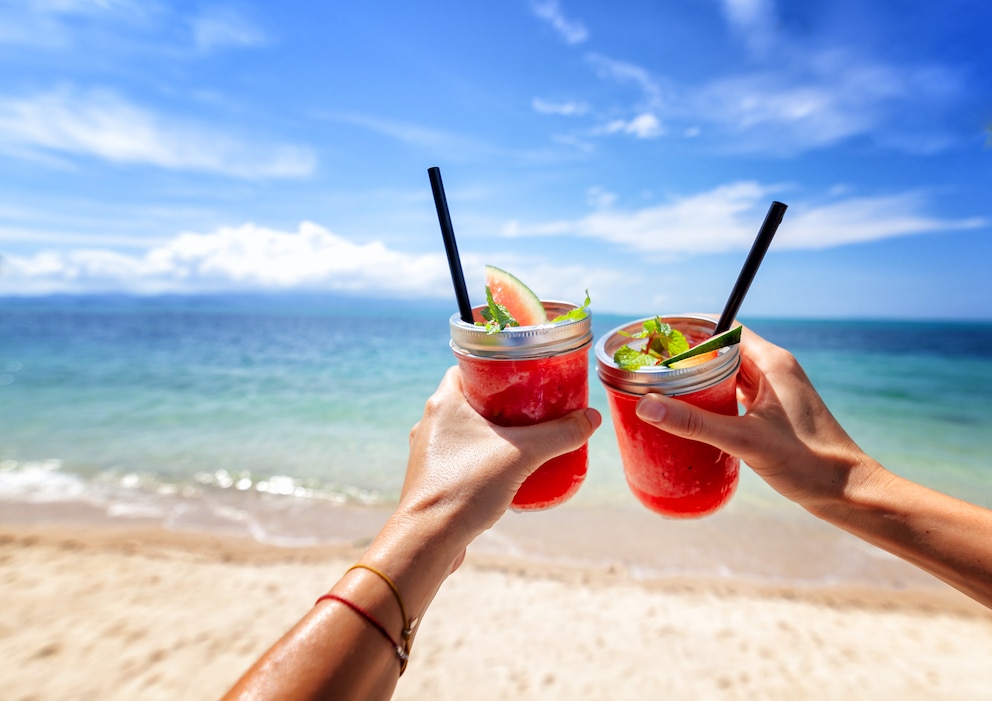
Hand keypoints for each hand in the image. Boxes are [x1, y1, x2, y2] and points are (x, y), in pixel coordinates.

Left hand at [396, 366, 601, 545]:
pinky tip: (504, 472)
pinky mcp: (432, 480)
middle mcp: (430, 423)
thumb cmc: (466, 487)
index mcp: (443, 402)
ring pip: (464, 431)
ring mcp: (428, 453)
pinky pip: (460, 458)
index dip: (495, 369)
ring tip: (523, 440)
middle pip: (469, 400)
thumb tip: (592, 418)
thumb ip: (559, 435)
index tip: (521, 376)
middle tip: (531, 408)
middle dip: (500, 404)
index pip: (468, 368)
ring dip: (490, 433)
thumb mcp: (522, 455)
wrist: (428, 540)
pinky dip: (481, 459)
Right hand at [634, 327, 868, 509]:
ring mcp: (775, 390)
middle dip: (688, 357)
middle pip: (723, 349)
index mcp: (772, 362)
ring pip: (728, 373)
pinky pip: (736, 393)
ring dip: (699, 378)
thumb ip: (694, 422)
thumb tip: (646, 406)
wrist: (847, 491)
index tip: (658, 341)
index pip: (725, 329)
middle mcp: (774, 369)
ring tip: (664, 389)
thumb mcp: (744, 440)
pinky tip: (693, 415)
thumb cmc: (807, 462)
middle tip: (651, 368)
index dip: (691, 331)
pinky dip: (713, 398)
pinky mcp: (774, 411)